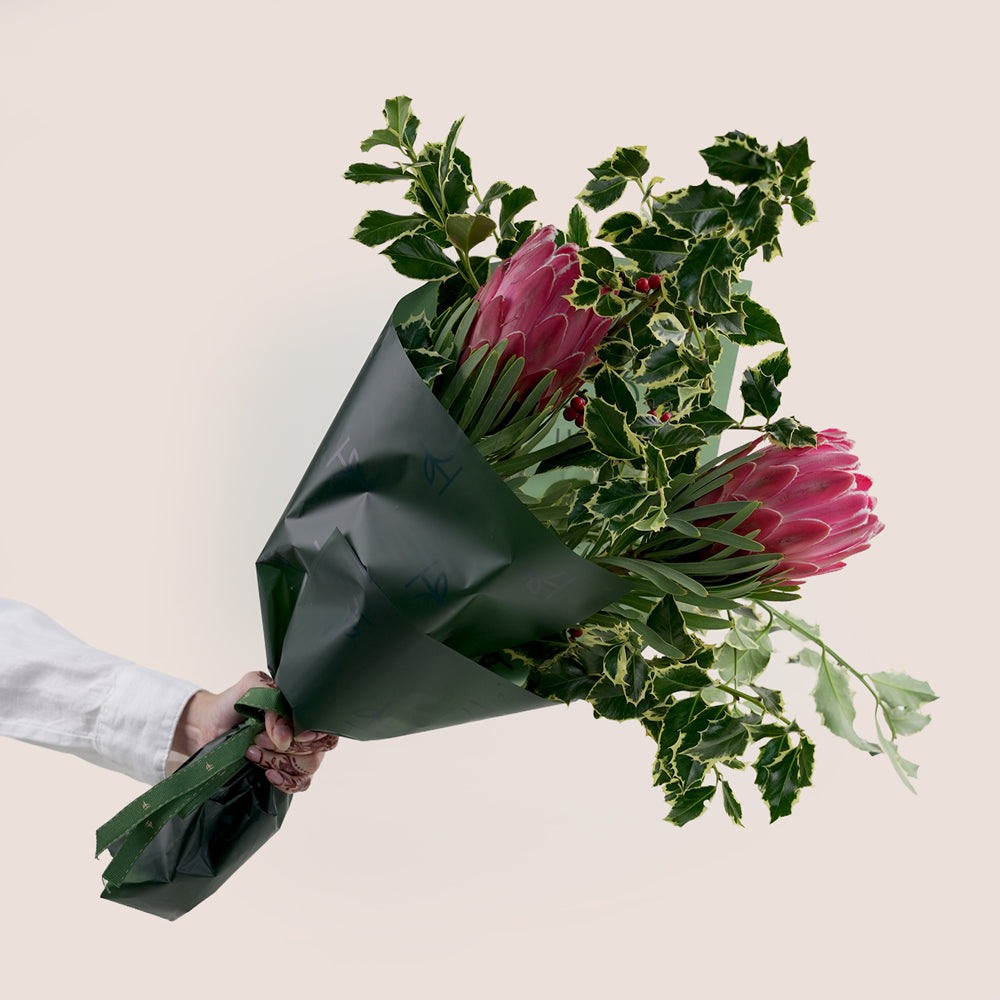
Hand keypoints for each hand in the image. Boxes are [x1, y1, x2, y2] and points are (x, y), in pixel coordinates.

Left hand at [172, 670, 337, 792]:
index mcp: (302, 708)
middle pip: (321, 747)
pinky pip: (301, 784)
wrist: (208, 726)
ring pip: (309, 766)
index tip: (297, 734)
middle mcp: (304, 732)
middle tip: (259, 738)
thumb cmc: (232, 703)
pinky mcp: (284, 773)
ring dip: (281, 761)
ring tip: (253, 752)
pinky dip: (287, 782)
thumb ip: (271, 700)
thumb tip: (285, 736)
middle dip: (291, 746)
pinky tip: (269, 775)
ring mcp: (295, 754)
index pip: (326, 722)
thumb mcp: (251, 687)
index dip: (315, 731)